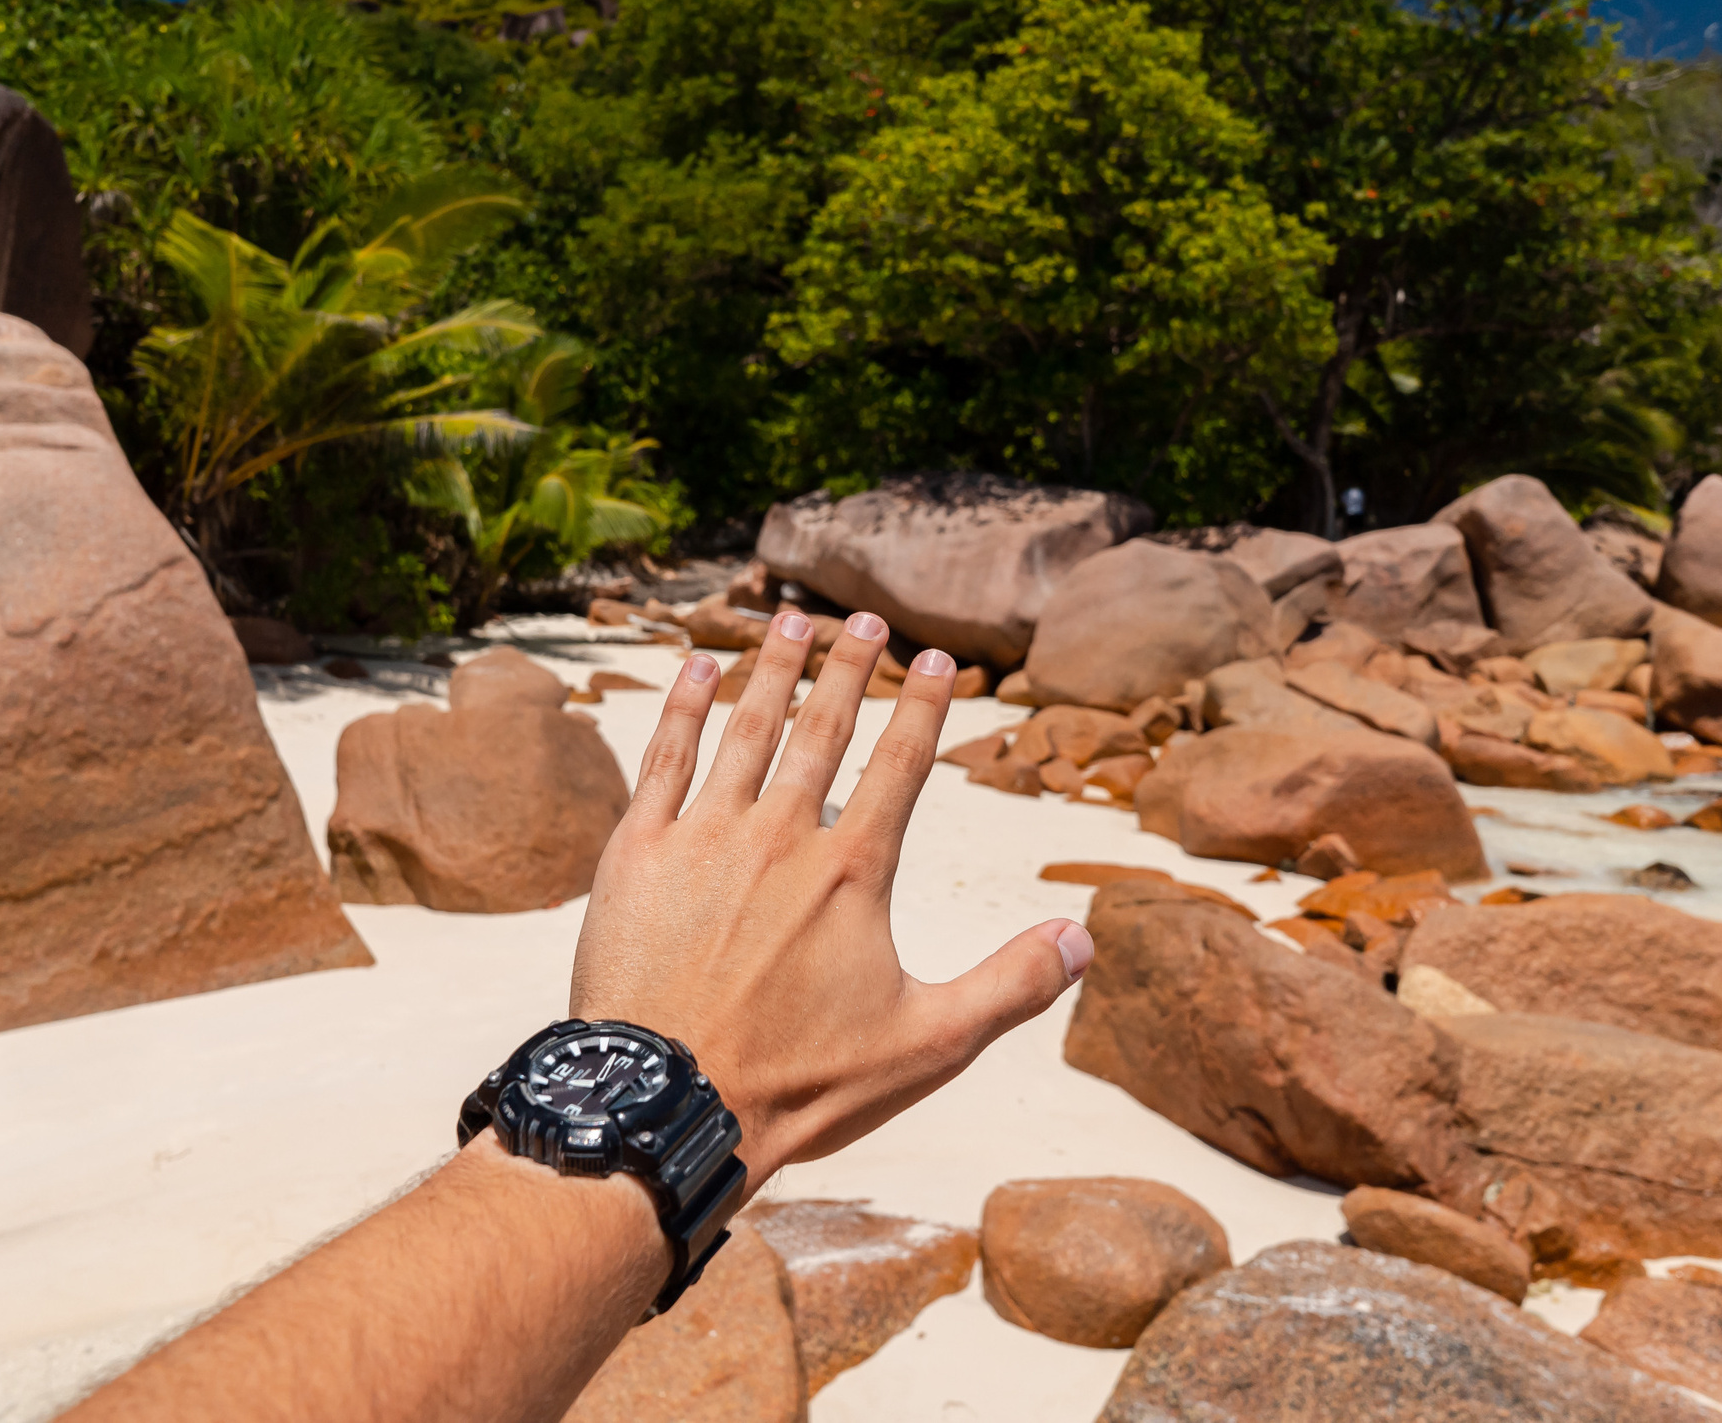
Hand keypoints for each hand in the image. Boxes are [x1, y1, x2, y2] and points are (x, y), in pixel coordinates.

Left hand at [570, 608, 1093, 1185]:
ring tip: (792, 620)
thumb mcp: (928, 1046)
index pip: (901, 764)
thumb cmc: (800, 1084)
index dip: (925, 706)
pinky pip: (663, 759)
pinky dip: (683, 708)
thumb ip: (1010, 986)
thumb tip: (1083, 939)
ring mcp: (704, 837)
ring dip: (772, 669)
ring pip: (745, 728)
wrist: (670, 1104)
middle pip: (823, 728)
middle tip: (864, 617)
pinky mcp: (637, 853)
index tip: (940, 657)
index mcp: (853, 871)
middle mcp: (781, 835)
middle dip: (850, 666)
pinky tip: (696, 669)